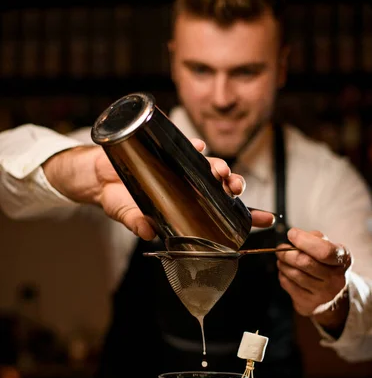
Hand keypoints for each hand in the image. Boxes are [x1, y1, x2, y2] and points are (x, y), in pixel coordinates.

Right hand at [44, 138, 274, 238]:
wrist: (98, 177)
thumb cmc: (119, 199)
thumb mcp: (129, 215)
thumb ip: (138, 223)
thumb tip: (147, 232)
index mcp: (187, 207)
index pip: (222, 213)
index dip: (246, 216)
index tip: (266, 219)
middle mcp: (190, 187)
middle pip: (222, 186)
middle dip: (234, 185)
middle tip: (234, 186)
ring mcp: (182, 168)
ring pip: (210, 166)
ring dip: (220, 166)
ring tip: (220, 170)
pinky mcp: (169, 149)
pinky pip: (188, 146)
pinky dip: (195, 146)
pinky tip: (198, 147)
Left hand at [277, 228, 351, 332]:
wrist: (330, 294)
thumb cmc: (325, 264)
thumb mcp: (328, 247)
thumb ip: (314, 238)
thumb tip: (295, 236)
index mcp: (344, 259)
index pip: (324, 251)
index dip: (304, 241)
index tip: (291, 234)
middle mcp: (337, 279)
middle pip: (305, 262)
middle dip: (287, 253)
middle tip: (280, 249)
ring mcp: (324, 295)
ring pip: (294, 274)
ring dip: (282, 263)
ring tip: (281, 259)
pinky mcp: (309, 304)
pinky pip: (288, 285)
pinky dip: (282, 275)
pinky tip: (284, 272)